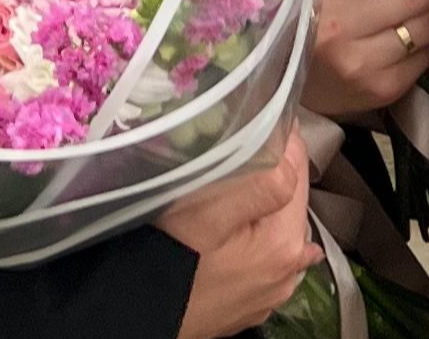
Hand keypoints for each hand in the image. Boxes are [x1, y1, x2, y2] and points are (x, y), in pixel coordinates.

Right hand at [161, 127, 320, 338]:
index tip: (258, 113)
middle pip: (289, 201)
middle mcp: (288, 272)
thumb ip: (260, 183)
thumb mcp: (205, 213)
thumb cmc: (163, 260)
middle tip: (234, 148)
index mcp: (285, 242)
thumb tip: (291, 152)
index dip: (280, 137)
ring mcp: (270, 292)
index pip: (298, 169)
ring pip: (276, 229)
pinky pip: (262, 258)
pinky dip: (255, 239)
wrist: (131, 316)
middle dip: (270, 173)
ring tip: (231, 187)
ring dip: (262, 207)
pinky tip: (237, 233)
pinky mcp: (250, 303)